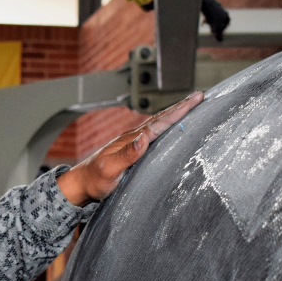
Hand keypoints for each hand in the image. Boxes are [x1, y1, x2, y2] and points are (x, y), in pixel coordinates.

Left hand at [56, 91, 204, 205]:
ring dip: (175, 114)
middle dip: (181, 107)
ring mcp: (132, 142)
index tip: (194, 100)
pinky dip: (166, 126)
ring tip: (191, 105)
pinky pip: (154, 134)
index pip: (159, 123)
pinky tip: (171, 126)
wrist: (81, 184)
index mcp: (131, 140)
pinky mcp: (132, 150)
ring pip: (158, 124)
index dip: (178, 112)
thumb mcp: (110, 170)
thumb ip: (127, 155)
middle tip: (200, 96)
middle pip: (161, 118)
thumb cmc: (95, 180)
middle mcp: (133, 137)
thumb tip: (143, 138)